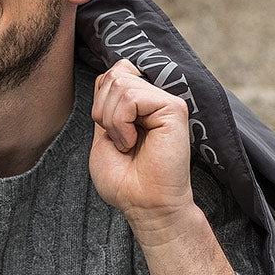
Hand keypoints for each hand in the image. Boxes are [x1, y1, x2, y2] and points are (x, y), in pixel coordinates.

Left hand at [89, 60, 194, 245]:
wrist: (142, 204)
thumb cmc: (124, 179)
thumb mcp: (103, 134)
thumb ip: (107, 101)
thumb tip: (113, 70)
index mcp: (140, 104)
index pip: (111, 74)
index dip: (100, 101)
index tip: (110, 133)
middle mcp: (155, 99)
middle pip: (114, 75)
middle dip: (103, 111)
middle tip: (119, 141)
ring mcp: (166, 101)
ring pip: (120, 84)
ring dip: (112, 121)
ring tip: (127, 144)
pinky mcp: (174, 108)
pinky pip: (132, 97)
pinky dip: (121, 123)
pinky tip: (133, 142)